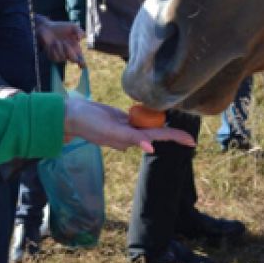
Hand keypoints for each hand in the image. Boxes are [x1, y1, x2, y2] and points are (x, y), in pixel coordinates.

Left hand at [37, 18, 85, 64]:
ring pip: (63, 57)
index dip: (83, 63)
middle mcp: (69, 54)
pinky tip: (51, 44)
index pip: (81, 59)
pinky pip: (55, 57)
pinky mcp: (52, 57)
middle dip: (70, 52)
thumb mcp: (72, 27)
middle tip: (65, 43)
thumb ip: (79, 31)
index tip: (83, 64)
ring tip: (56, 41)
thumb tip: (80, 38)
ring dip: (59, 47)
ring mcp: (61, 56)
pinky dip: (53, 49)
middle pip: (74, 60)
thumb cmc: (61, 27)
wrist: (47, 28)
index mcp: (76, 49)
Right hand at [63, 98, 193, 152]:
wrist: (72, 115)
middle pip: (156, 133)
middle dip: (173, 136)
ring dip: (162, 128)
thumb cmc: (89, 124)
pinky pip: (137, 121)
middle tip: (191, 141)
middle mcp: (130, 135)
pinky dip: (147, 119)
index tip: (191, 142)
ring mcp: (125, 128)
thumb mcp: (110, 131)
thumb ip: (130, 138)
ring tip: (179, 134)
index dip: (174, 138)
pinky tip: (154, 118)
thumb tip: (151, 147)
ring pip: (148, 127)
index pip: (156, 137)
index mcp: (130, 138)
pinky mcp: (120, 121)